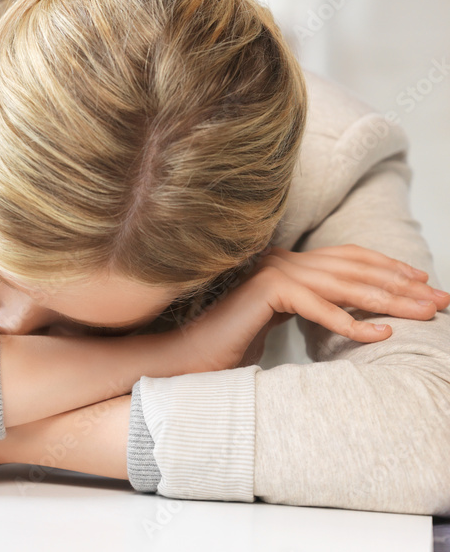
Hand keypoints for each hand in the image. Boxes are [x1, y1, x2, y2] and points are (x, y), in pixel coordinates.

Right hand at [180, 244, 449, 371]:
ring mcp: (272, 272)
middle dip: (402, 285)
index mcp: (285, 263)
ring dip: (390, 302)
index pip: (347, 257)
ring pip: (343, 285)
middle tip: (440, 300)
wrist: (188, 356)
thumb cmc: (230, 345)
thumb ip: (309, 304)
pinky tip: (382, 335)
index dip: (388, 267)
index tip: (424, 283)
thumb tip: (352, 309)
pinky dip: (352, 323)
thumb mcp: (280, 320)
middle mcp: (280, 260)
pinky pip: (318, 307)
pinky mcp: (264, 292)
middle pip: (354, 268)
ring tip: (424, 315)